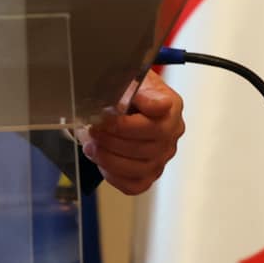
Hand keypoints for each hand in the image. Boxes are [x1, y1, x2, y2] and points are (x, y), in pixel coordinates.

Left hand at [83, 73, 184, 195]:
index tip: (107, 114)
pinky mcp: (150, 174)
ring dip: (109, 158)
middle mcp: (171, 132)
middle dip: (112, 138)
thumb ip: (132, 87)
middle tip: (92, 129)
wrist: (121, 101)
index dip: (130, 119)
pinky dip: (114, 176)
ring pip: (139, 167)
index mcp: (170, 105)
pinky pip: (134, 185)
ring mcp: (162, 156)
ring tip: (92, 145)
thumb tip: (138, 102)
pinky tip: (102, 161)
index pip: (159, 113)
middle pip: (147, 144)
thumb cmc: (126, 90)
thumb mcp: (128, 77)